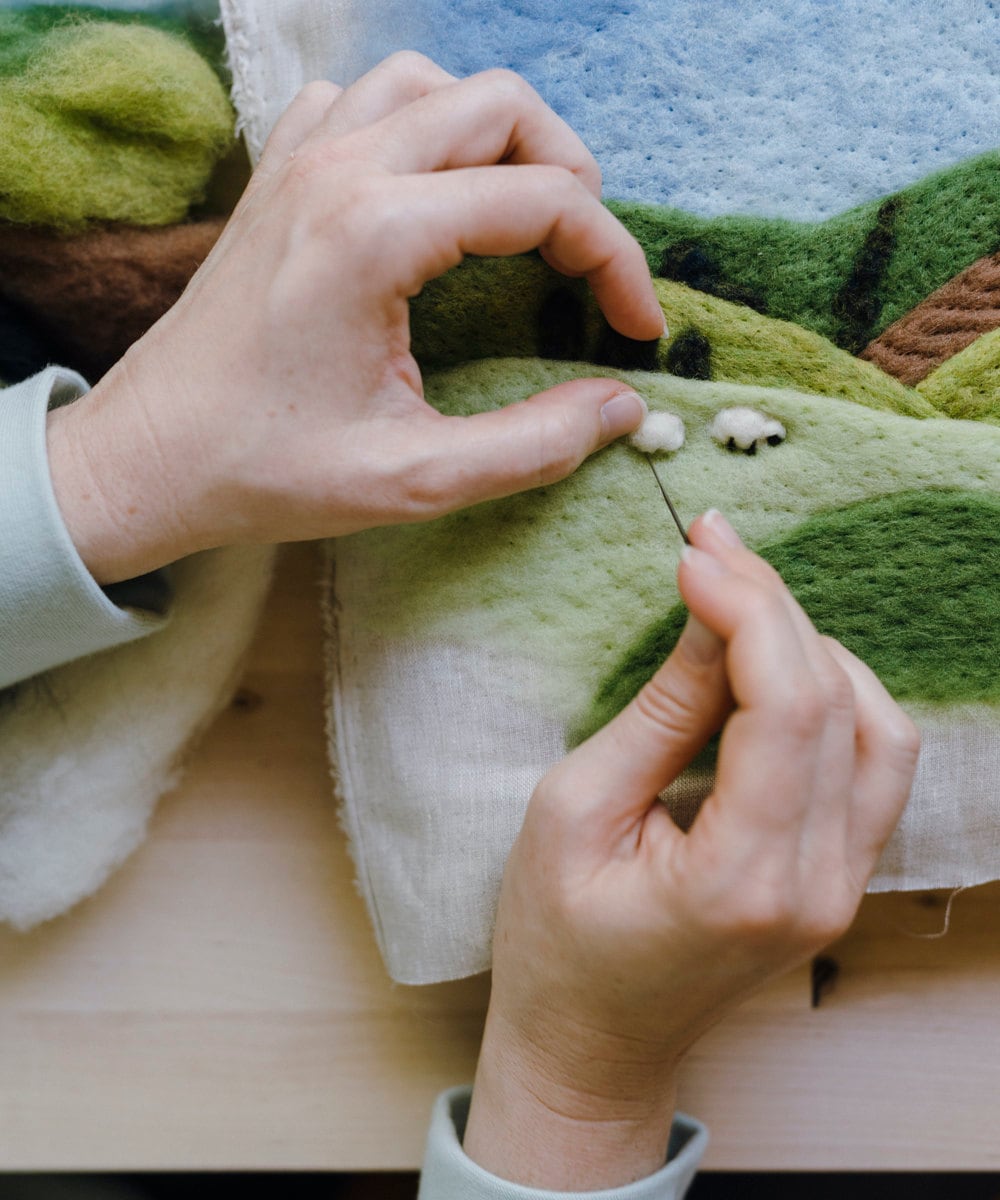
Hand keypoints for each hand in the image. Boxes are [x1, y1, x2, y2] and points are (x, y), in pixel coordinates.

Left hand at [45, 52, 660, 583]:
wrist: (149, 458)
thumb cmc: (266, 472)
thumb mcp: (413, 479)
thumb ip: (534, 445)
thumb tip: (623, 406)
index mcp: (376, 235)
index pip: (544, 200)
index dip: (616, 261)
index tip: (637, 330)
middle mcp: (339, 171)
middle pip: (501, 107)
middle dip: (573, 177)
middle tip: (588, 265)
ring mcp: (298, 160)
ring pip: (432, 84)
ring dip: (498, 136)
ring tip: (525, 213)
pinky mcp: (275, 176)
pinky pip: (361, 101)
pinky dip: (417, 125)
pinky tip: (430, 192)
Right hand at [464, 508, 919, 1189]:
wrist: (592, 1043)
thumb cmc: (557, 942)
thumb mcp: (574, 811)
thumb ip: (659, 712)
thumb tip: (711, 613)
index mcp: (741, 879)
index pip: (786, 709)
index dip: (748, 609)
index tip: (696, 552)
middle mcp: (818, 884)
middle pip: (836, 703)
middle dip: (774, 608)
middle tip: (712, 549)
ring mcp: (842, 885)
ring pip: (878, 725)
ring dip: (813, 647)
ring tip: (740, 599)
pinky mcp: (842, 874)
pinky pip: (876, 761)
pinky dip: (836, 694)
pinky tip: (779, 662)